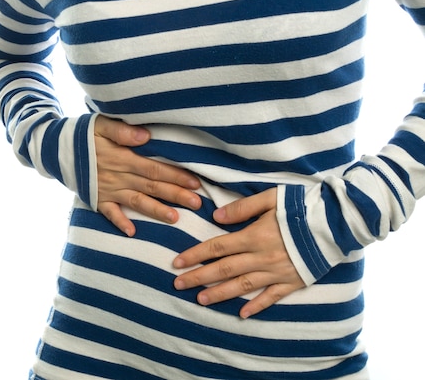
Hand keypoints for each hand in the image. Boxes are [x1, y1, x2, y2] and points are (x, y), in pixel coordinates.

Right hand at [94, 116, 201, 236]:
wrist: (56, 148)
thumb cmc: (84, 133)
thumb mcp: (100, 124)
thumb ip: (121, 131)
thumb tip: (145, 136)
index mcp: (122, 157)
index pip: (153, 168)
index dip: (175, 175)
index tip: (195, 181)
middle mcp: (117, 176)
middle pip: (151, 187)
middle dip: (175, 195)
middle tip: (197, 203)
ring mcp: (107, 190)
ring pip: (136, 202)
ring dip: (156, 210)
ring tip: (175, 219)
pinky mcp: (96, 199)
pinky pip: (109, 213)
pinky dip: (119, 222)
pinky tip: (132, 232)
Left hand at [172, 188, 304, 318]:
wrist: (337, 223)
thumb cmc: (302, 206)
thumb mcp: (270, 198)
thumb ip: (241, 208)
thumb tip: (215, 216)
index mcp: (253, 236)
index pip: (217, 247)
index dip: (195, 255)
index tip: (176, 263)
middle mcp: (261, 257)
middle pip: (224, 269)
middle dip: (199, 277)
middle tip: (178, 284)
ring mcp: (277, 272)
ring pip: (242, 285)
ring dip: (220, 294)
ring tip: (200, 300)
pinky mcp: (293, 281)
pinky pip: (271, 297)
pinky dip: (257, 306)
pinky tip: (243, 314)